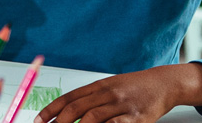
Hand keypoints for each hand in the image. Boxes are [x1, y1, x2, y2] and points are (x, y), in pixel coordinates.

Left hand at [34, 63, 201, 122]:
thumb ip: (89, 98)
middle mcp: (108, 94)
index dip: (51, 110)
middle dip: (60, 122)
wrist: (164, 83)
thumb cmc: (134, 87)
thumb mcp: (110, 86)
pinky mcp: (137, 118)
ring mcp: (122, 105)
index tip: (38, 120)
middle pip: (78, 109)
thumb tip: (64, 112)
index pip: (69, 97)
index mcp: (99, 85)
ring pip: (93, 118)